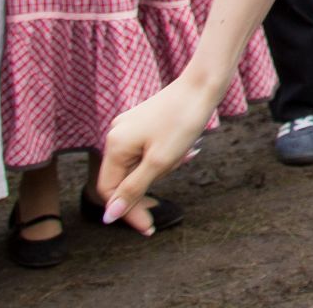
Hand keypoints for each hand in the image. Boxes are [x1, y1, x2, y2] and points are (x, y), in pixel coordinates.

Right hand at [96, 76, 219, 233]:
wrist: (203, 85)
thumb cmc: (183, 121)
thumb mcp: (160, 162)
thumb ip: (133, 190)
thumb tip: (109, 216)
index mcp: (115, 145)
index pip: (109, 191)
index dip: (127, 211)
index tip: (149, 227)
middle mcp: (116, 134)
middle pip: (124, 179)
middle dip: (149, 185)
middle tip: (171, 187)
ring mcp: (128, 127)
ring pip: (138, 166)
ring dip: (161, 169)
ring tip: (185, 154)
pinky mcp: (143, 123)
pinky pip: (147, 152)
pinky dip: (164, 157)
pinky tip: (186, 149)